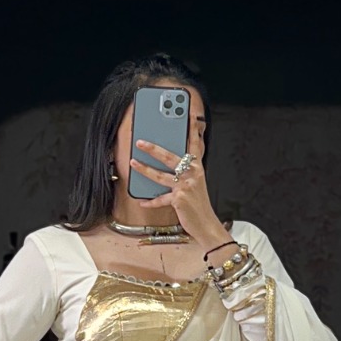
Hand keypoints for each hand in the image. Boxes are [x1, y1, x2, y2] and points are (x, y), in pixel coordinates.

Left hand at [129, 116, 226, 251]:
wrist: (206, 225)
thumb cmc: (199, 204)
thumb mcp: (196, 184)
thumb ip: (185, 172)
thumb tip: (169, 164)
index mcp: (197, 168)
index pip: (194, 145)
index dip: (192, 130)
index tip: (189, 116)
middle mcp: (192, 174)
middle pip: (170, 157)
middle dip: (153, 148)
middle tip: (140, 142)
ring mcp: (185, 186)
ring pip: (160, 175)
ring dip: (144, 169)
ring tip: (133, 163)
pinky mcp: (179, 200)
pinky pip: (160, 199)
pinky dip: (151, 202)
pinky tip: (142, 201)